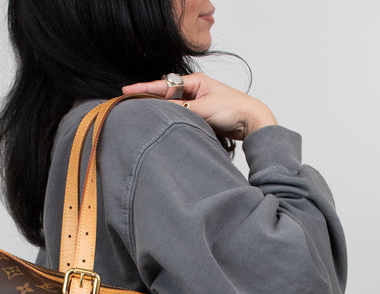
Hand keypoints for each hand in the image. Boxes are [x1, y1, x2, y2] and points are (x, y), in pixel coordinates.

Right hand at [122, 73, 277, 139]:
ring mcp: (197, 103)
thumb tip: (161, 111)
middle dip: (151, 102)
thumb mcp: (204, 108)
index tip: (127, 92)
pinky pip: (181, 117)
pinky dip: (173, 121)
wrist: (252, 121)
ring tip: (146, 118)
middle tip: (133, 108)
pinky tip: (165, 125)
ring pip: (173, 108)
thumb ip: (181, 109)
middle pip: (166, 96)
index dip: (144, 89)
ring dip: (163, 114)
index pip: (163, 85)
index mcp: (195, 81)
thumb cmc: (234, 109)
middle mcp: (194, 90)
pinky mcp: (201, 116)